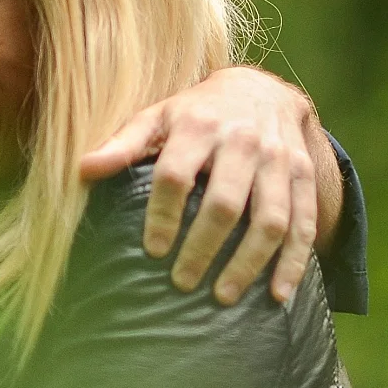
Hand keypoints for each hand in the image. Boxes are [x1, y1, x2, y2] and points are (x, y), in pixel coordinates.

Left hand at [79, 66, 340, 304]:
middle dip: (203, 247)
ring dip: (248, 262)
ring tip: (223, 296)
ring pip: (270, 218)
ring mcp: (279, 160)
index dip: (164, 214)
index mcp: (199, 125)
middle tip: (182, 282)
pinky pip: (304, 223)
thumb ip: (124, 144)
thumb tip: (83, 170)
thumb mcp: (159, 116)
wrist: (264, 91)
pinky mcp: (304, 175)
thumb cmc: (198, 113)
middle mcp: (243, 140)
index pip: (177, 174)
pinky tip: (278, 295)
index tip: (153, 251)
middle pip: (224, 202)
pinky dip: (294, 262)